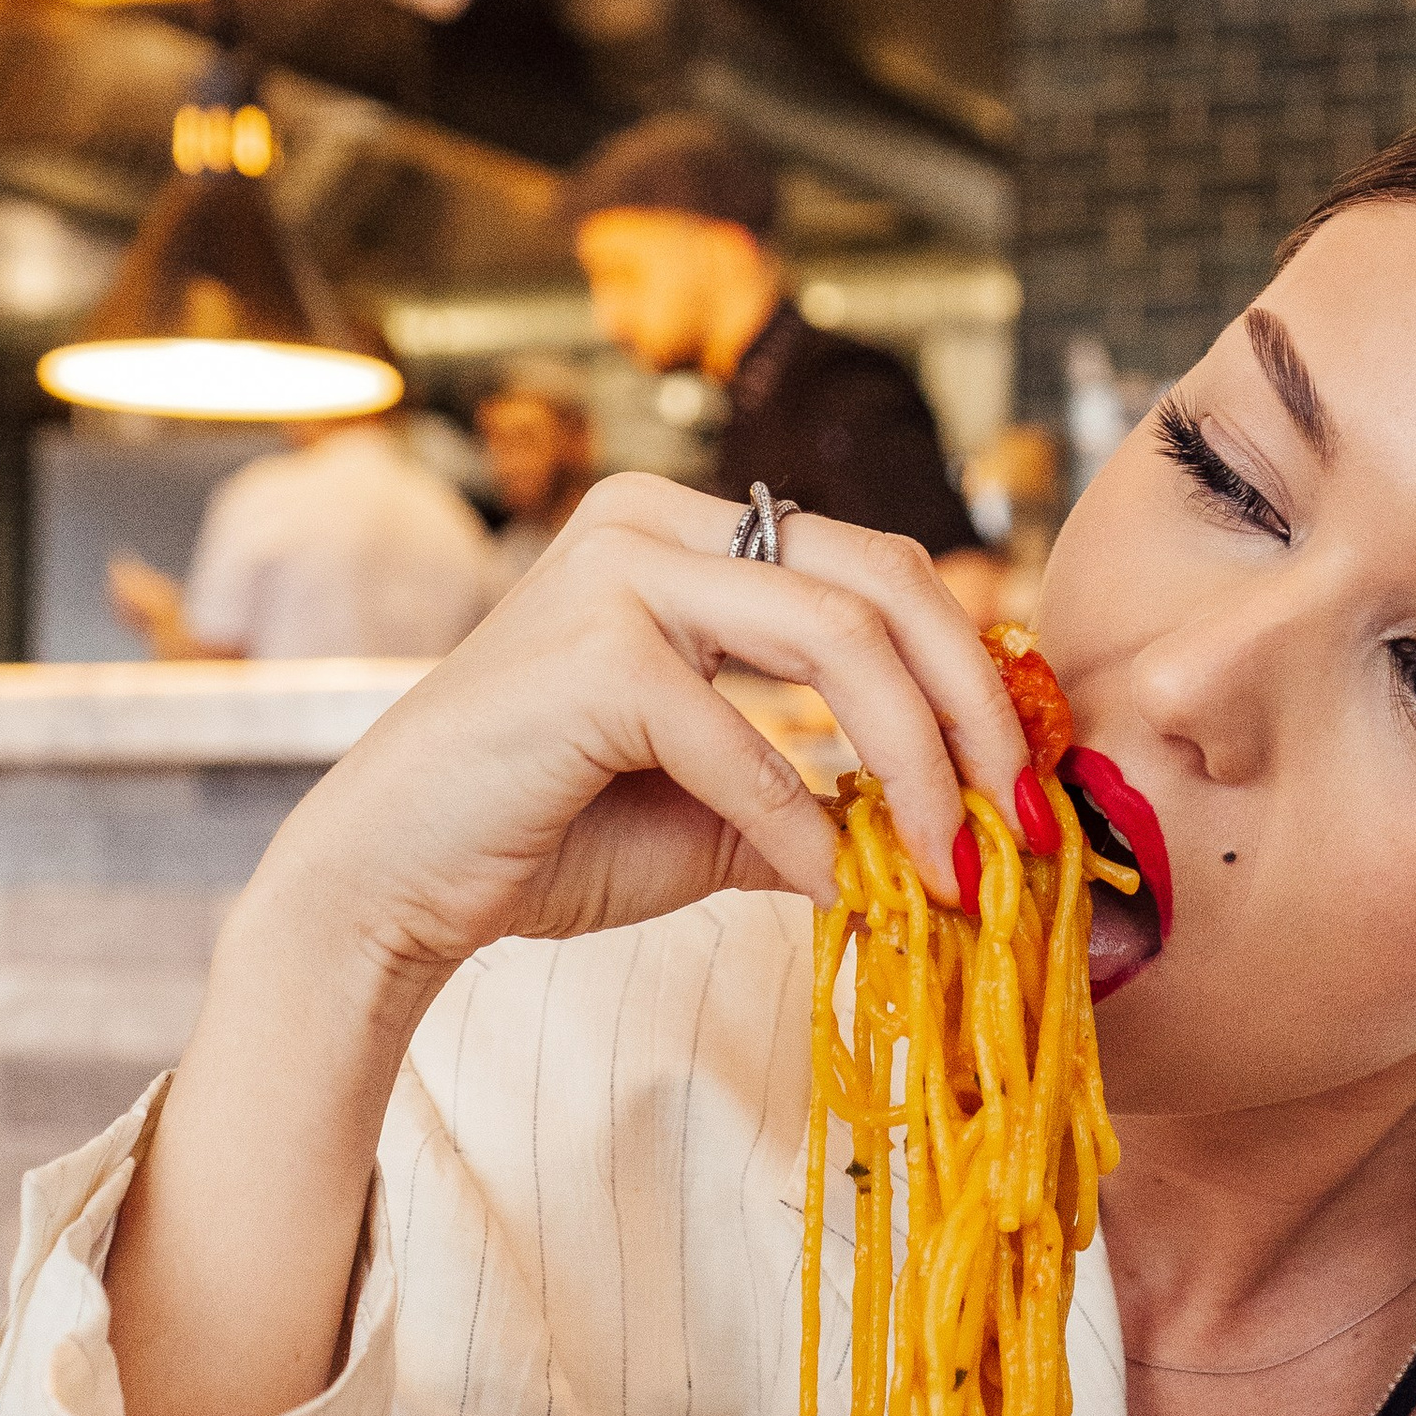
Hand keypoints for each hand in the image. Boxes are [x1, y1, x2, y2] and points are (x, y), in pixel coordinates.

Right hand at [103, 480, 1033, 1415]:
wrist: (389, 886)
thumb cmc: (546, 837)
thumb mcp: (720, 807)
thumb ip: (827, 791)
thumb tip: (964, 826)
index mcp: (689, 531)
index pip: (881, 567)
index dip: (975, 668)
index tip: (1026, 779)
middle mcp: (655, 521)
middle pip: (885, 579)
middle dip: (976, 705)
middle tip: (1020, 818)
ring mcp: (616, 573)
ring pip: (840, 638)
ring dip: (918, 764)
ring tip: (952, 863)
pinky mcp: (590, 656)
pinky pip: (748, 739)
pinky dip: (804, 826)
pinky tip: (829, 893)